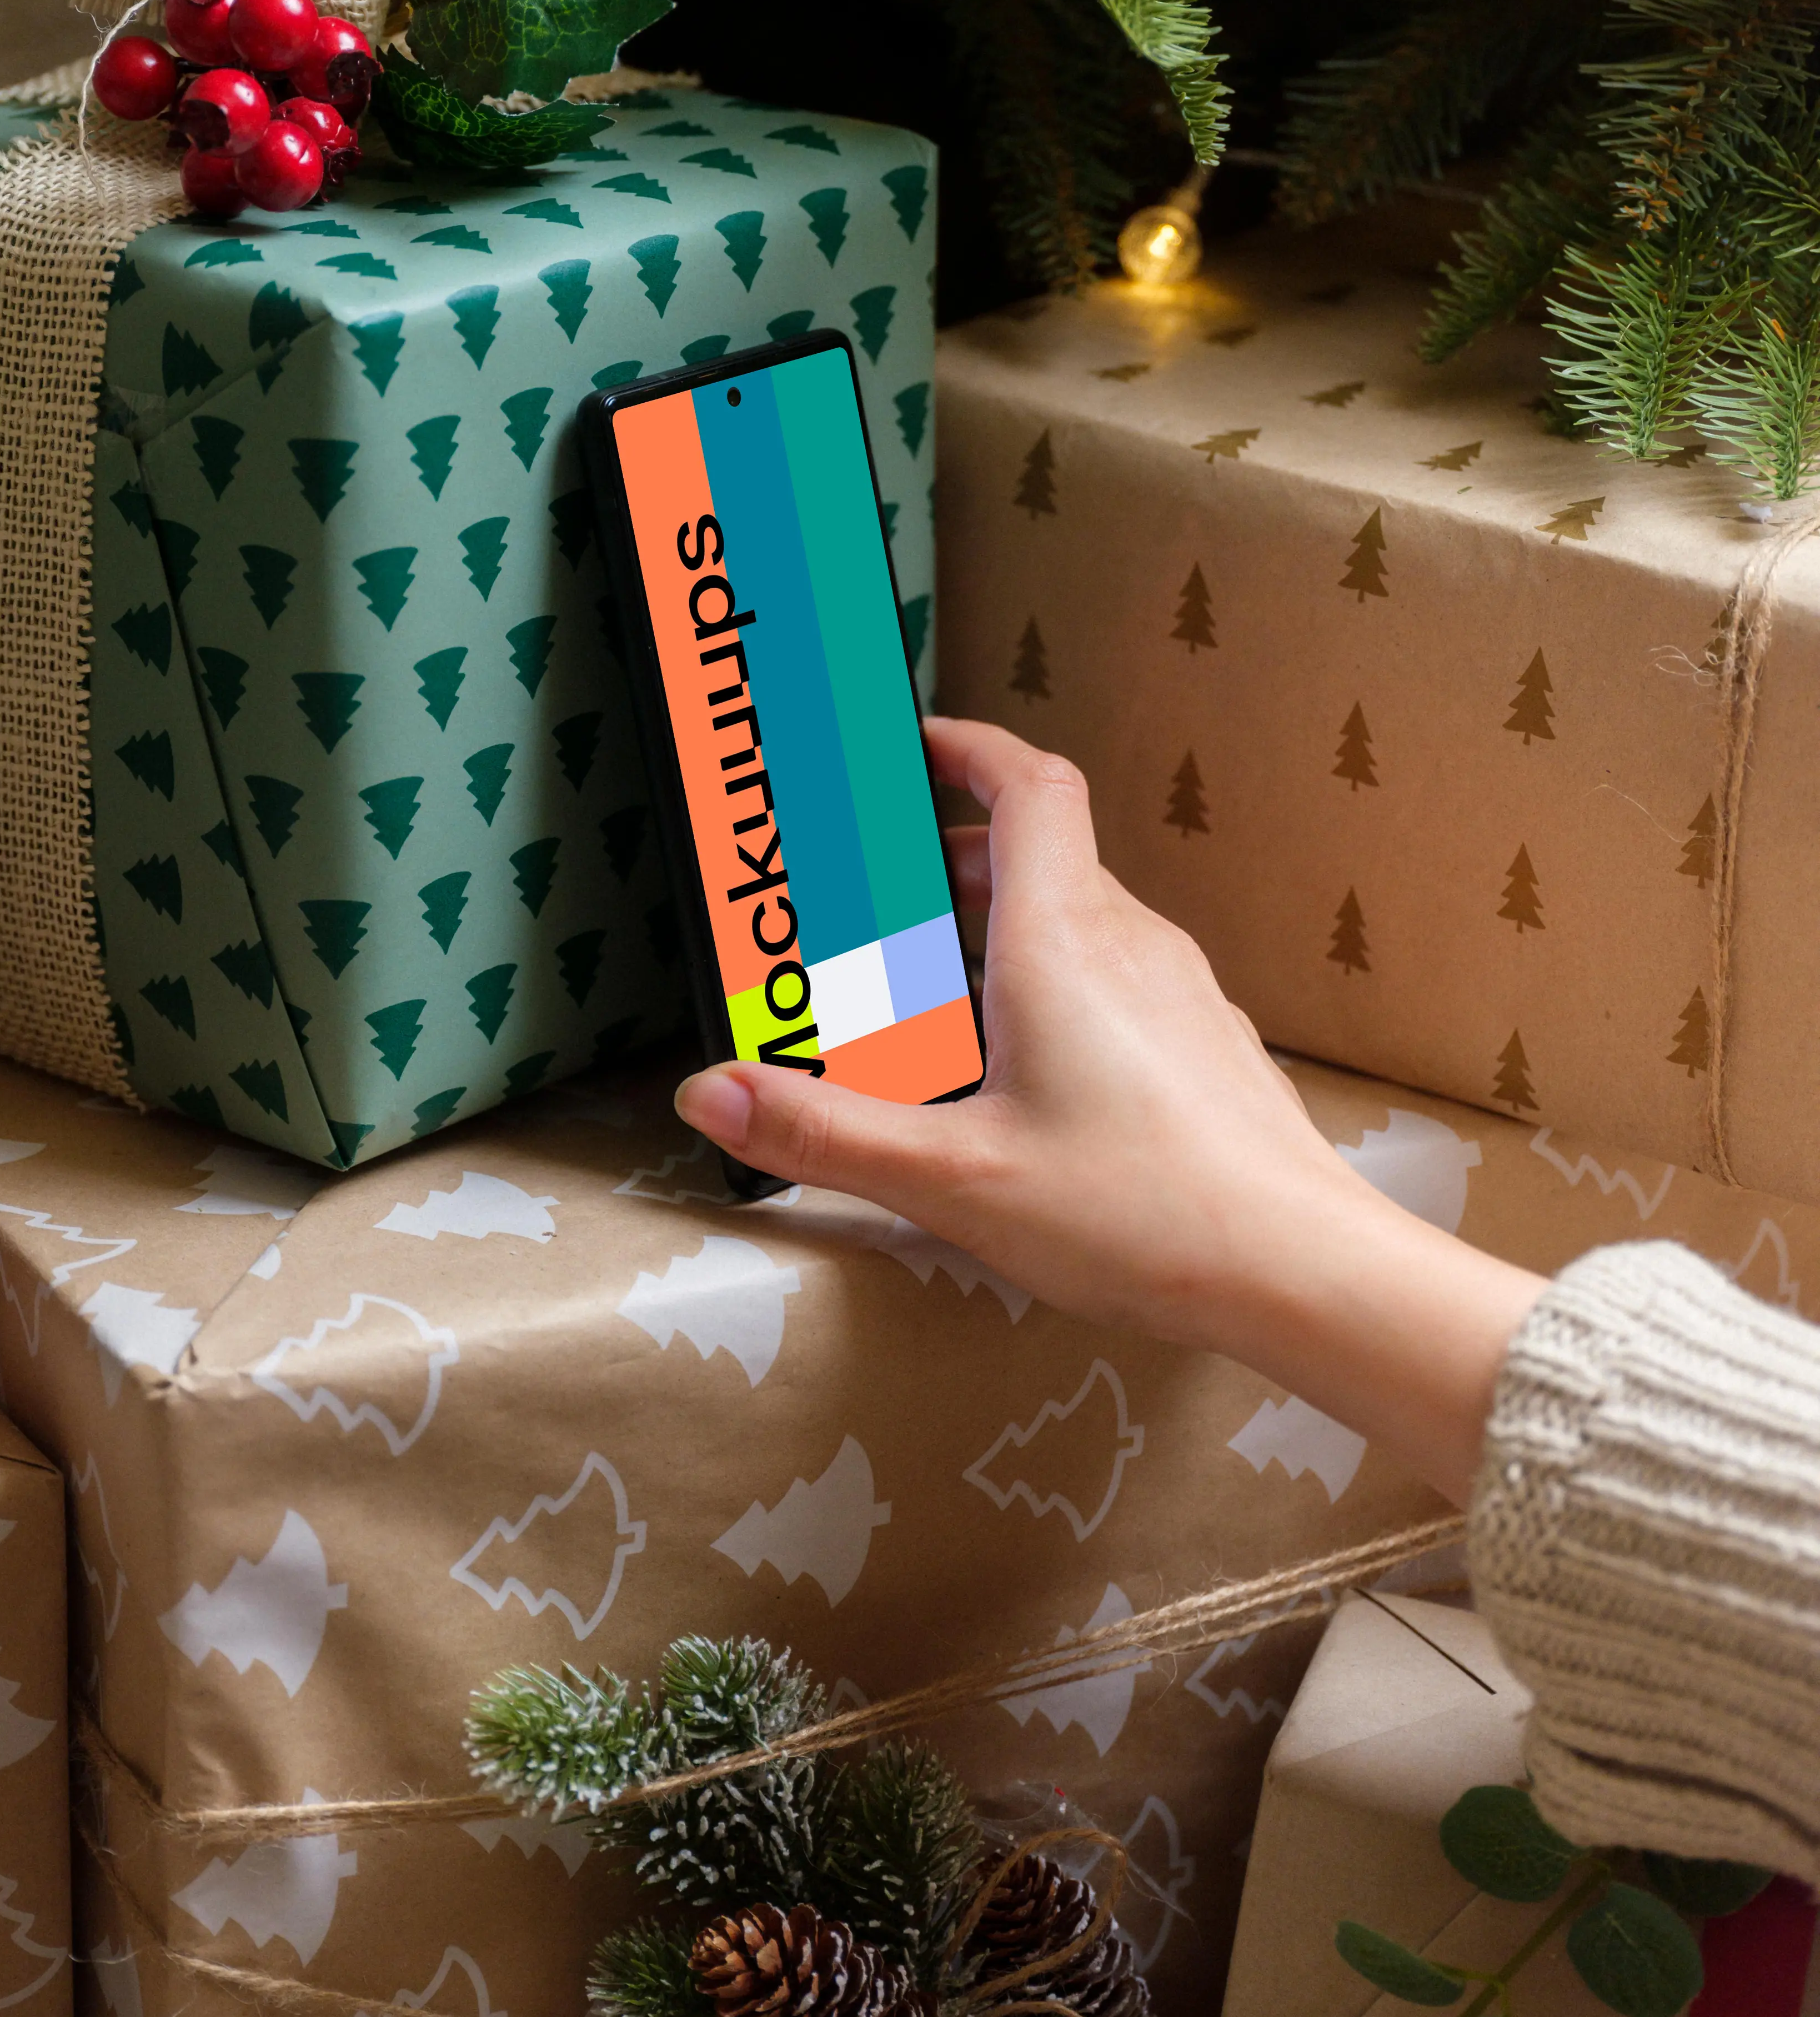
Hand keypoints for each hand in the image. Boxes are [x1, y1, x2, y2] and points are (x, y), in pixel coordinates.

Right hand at [675, 717, 1542, 1501]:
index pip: (1027, 784)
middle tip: (877, 892)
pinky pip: (1113, 974)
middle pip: (1039, 851)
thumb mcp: (953, 1181)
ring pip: (1077, 915)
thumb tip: (710, 1093)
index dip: (967, 746)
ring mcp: (1177, 991)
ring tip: (931, 981)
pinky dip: (1049, 977)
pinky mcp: (1201, 1043)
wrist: (1306, 1271)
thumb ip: (825, 1132)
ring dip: (1001, 920)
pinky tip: (1017, 1062)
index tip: (911, 745)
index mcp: (1061, 940)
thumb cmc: (1141, 1216)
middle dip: (951, 854)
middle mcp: (1128, 943)